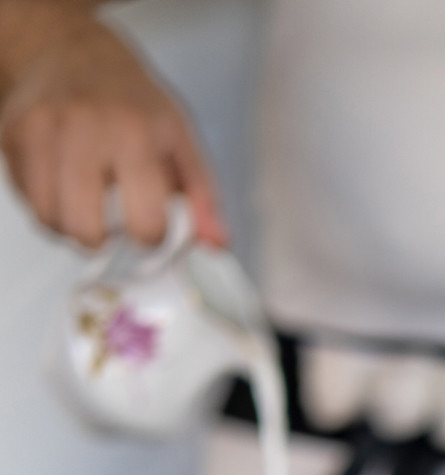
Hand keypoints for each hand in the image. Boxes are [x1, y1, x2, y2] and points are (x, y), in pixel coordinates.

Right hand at [0, 10, 224, 247]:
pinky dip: (47, 207)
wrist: (70, 51)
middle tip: (113, 221)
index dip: (150, 237)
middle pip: (87, 230)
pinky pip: (28, 202)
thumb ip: (200, 197)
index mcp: (135, 132)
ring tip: (88, 203)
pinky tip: (64, 186)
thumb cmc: (130, 101)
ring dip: (72, 227)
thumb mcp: (179, 140)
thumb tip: (216, 244)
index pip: (144, 223)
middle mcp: (85, 128)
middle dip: (104, 239)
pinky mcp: (12, 135)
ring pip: (51, 221)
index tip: (151, 226)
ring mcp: (42, 130)